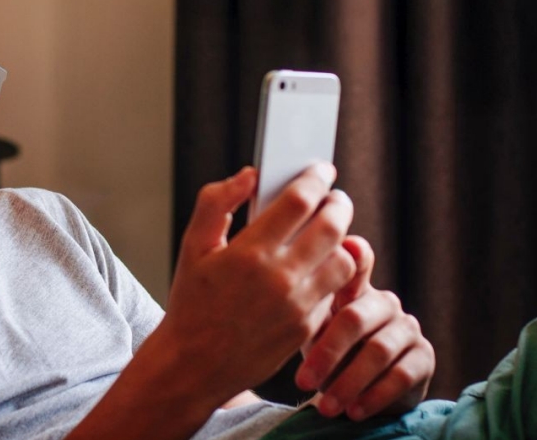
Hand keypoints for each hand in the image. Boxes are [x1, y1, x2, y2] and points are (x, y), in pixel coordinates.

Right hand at [158, 164, 359, 403]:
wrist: (193, 365)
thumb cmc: (192, 304)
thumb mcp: (193, 246)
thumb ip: (216, 202)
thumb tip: (248, 175)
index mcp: (250, 252)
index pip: (300, 200)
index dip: (316, 179)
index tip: (320, 171)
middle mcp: (279, 278)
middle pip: (332, 226)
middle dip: (338, 204)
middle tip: (334, 198)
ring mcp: (298, 306)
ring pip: (344, 260)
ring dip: (341, 240)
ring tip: (329, 234)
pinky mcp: (307, 328)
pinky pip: (334, 291)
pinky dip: (331, 274)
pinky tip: (317, 267)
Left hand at [296, 236, 434, 420]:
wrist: (360, 393)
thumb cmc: (329, 355)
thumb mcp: (313, 334)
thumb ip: (308, 310)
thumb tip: (290, 291)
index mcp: (356, 291)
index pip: (357, 264)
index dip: (354, 256)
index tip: (344, 249)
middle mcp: (385, 303)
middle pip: (356, 318)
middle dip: (328, 353)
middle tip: (301, 382)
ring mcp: (408, 328)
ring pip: (379, 351)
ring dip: (349, 383)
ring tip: (325, 407)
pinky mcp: (424, 357)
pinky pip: (401, 375)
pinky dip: (374, 396)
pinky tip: (354, 412)